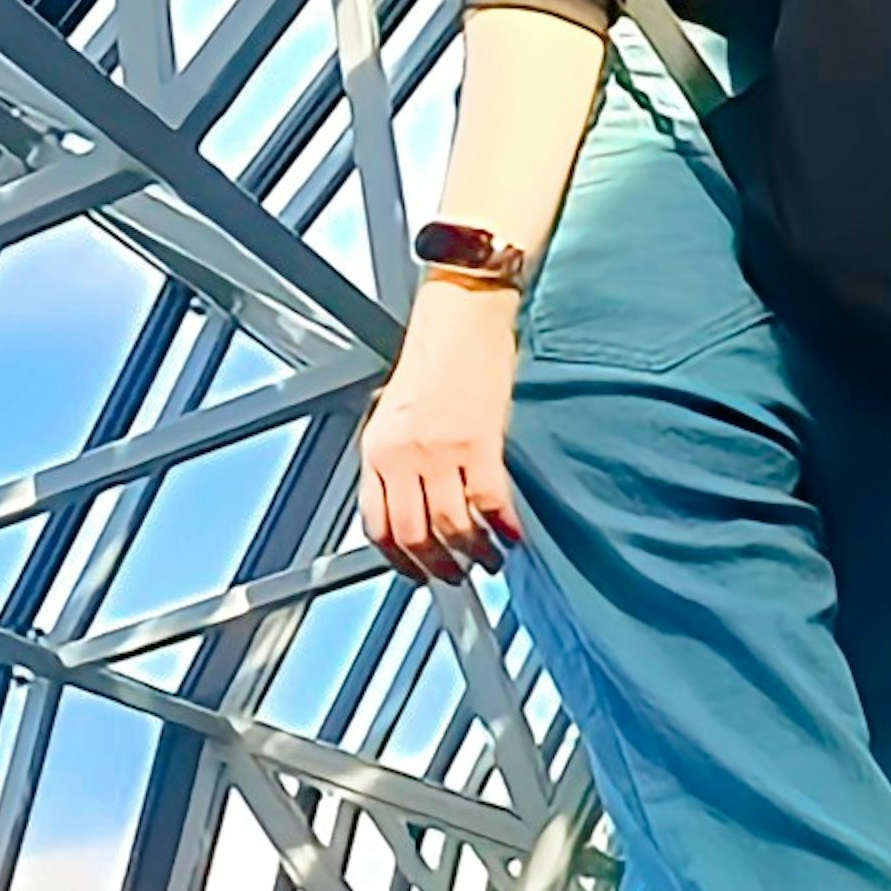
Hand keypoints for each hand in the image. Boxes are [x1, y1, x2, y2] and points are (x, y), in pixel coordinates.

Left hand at [358, 280, 524, 579]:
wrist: (462, 316)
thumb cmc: (434, 356)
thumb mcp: (396, 412)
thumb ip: (398, 460)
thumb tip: (410, 507)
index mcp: (377, 448)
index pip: (377, 525)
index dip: (399, 560)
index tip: (416, 572)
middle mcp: (402, 454)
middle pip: (414, 536)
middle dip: (438, 567)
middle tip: (455, 575)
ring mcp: (439, 451)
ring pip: (454, 529)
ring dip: (475, 554)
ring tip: (487, 559)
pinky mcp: (479, 443)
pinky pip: (491, 505)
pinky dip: (504, 529)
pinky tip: (512, 534)